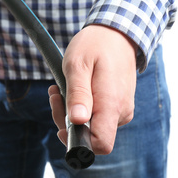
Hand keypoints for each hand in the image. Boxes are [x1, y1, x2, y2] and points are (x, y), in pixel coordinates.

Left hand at [48, 24, 137, 154]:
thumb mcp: (78, 65)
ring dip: (72, 113)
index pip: (101, 144)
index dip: (79, 142)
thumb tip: (78, 121)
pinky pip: (98, 117)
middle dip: (68, 122)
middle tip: (55, 95)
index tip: (62, 125)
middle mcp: (121, 112)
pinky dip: (82, 107)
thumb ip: (78, 94)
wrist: (116, 33)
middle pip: (92, 137)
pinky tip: (74, 89)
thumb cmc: (96, 45)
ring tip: (61, 88)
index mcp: (112, 104)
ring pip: (93, 128)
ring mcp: (121, 109)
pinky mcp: (118, 105)